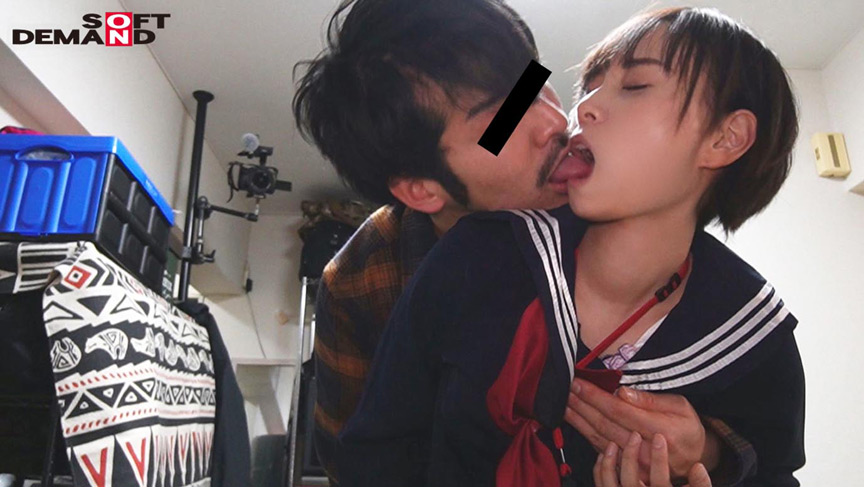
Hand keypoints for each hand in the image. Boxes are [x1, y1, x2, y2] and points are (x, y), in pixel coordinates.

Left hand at [564, 378, 719, 479]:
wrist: (697, 457)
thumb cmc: (687, 426)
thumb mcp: (679, 405)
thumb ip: (649, 400)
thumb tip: (621, 392)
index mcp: (661, 429)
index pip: (619, 411)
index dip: (596, 397)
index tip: (579, 384)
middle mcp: (647, 449)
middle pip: (606, 425)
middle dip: (582, 406)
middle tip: (566, 390)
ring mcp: (638, 464)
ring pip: (600, 440)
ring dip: (579, 420)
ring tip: (565, 404)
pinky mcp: (631, 471)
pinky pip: (604, 453)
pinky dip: (587, 436)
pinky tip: (577, 423)